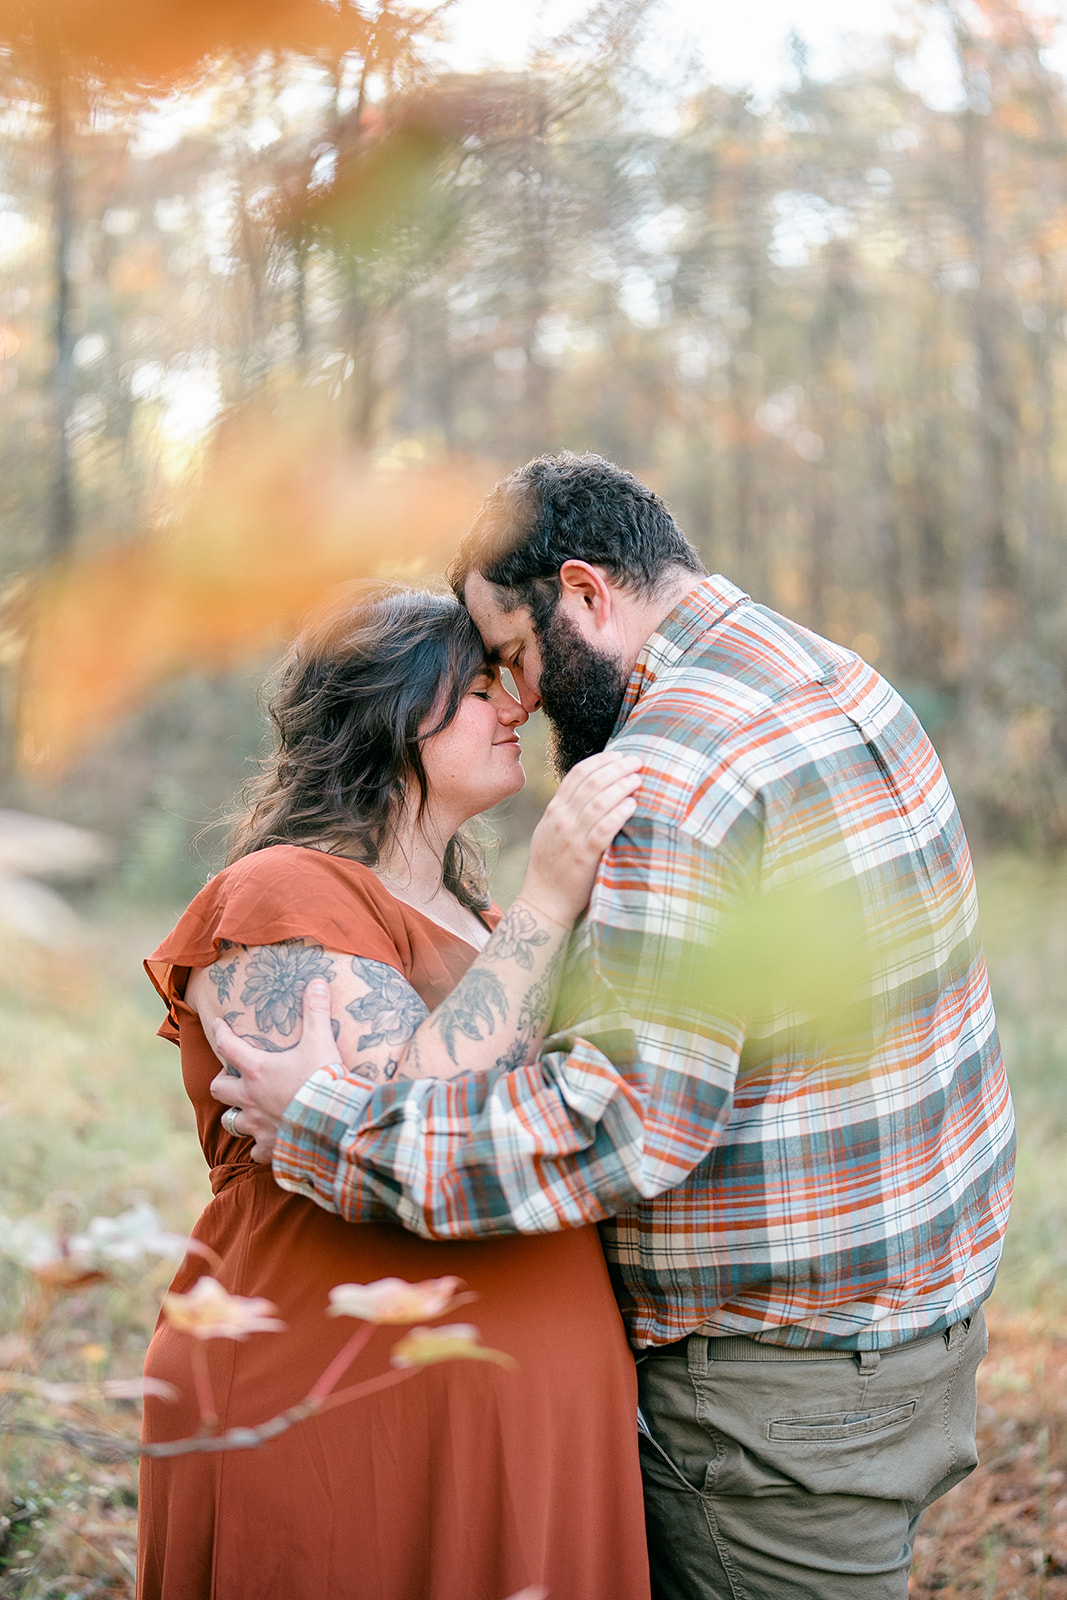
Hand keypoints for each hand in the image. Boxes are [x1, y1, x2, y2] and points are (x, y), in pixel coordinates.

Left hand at [209, 979, 339, 1162]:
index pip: (228, 1046)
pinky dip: (260, 1147)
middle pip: (219, 1089)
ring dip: (237, 1116)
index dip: (220, 1032)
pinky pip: (256, 1151)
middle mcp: (250, 1098)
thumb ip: (316, 1011)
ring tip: (247, 1111)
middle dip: (222, 1082)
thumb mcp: (321, 1041)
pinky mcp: (271, 1148)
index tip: (216, 1024)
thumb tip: (318, 981)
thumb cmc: (323, 1080)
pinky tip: (269, 1143)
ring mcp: (258, 1125)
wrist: (334, 1123)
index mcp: (257, 1070)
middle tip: (231, 1077)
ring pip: (232, 1122)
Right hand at [520, 750, 640, 927]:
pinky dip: (619, 813)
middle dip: (617, 768)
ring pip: (599, 802)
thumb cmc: (551, 867)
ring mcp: (572, 837)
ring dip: (622, 786)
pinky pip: (603, 828)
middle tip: (637, 761)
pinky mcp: (584, 856)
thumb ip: (567, 811)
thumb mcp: (550, 831)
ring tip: (638, 780)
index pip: (577, 774)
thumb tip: (592, 790)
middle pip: (592, 782)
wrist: (544, 901)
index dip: (601, 761)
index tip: (619, 755)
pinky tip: (632, 805)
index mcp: (554, 810)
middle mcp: (561, 819)